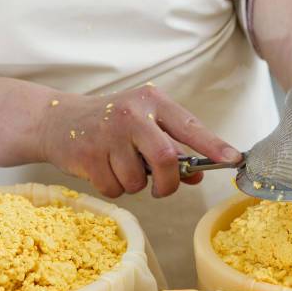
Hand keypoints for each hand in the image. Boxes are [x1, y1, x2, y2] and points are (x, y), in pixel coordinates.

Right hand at [38, 85, 241, 197]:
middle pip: (167, 159)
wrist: (57, 120)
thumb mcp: (144, 126)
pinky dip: (114, 188)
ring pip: (138, 181)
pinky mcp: (88, 154)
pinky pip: (114, 189)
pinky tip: (103, 169)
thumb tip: (197, 175)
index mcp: (153, 101)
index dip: (214, 145)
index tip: (234, 159)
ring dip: (135, 185)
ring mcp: (109, 133)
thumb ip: (173, 147)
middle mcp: (132, 113)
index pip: (191, 126)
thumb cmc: (110, 123)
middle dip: (168, 182)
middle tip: (163, 188)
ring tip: (121, 167)